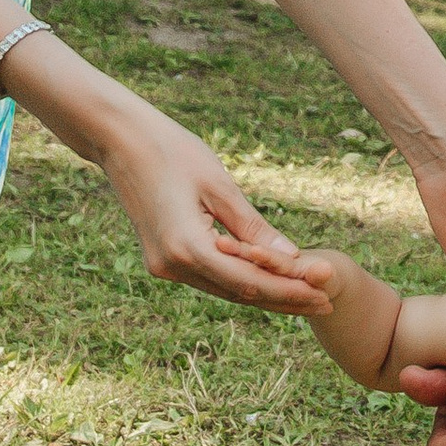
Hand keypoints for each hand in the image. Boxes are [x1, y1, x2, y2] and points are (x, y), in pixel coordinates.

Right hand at [87, 99, 327, 310]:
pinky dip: (241, 280)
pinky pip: (210, 277)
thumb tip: (294, 259)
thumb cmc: (172, 151)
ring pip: (225, 289)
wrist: (119, 140)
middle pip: (239, 293)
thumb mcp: (220, 186)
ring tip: (306, 295)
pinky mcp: (162, 259)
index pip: (249, 282)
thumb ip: (254, 228)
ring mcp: (163, 266)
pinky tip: (270, 280)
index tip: (324, 295)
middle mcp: (172, 267)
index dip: (289, 291)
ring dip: (265, 294)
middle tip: (326, 305)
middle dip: (283, 299)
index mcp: (186, 248)